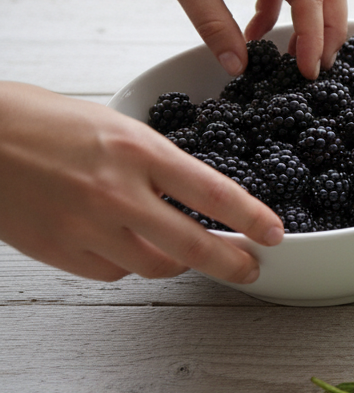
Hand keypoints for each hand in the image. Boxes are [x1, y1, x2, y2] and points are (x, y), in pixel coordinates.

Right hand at [0, 82, 283, 282]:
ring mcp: (85, 226)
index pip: (213, 192)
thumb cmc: (38, 120)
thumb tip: (193, 195)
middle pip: (193, 246)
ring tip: (191, 256)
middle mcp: (115, 192)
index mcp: (135, 149)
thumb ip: (153, 162)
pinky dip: (129, 264)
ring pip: (155, 266)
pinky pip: (113, 273)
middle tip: (252, 268)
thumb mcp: (111, 125)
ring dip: (180, 264)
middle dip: (233, 263)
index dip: (251, 218)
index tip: (276, 234)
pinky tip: (130, 247)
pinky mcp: (58, 251)